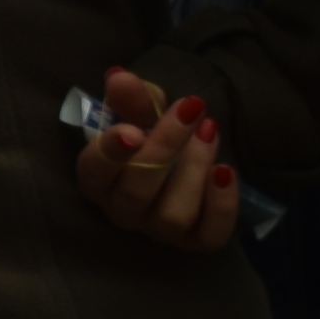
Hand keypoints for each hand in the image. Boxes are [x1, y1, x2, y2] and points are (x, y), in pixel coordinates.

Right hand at [74, 68, 245, 254]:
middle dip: (166, 147)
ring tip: (210, 132)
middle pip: (136, 193)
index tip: (132, 129)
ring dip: (194, 171)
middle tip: (191, 109)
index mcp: (99, 180)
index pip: (93, 174)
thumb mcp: (142, 111)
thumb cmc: (155, 135)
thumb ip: (131, 97)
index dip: (109, 155)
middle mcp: (123, 211)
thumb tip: (119, 77)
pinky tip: (226, 171)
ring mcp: (159, 230)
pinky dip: (221, 205)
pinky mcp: (196, 241)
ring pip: (172, 215)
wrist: (188, 160)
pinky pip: (209, 234)